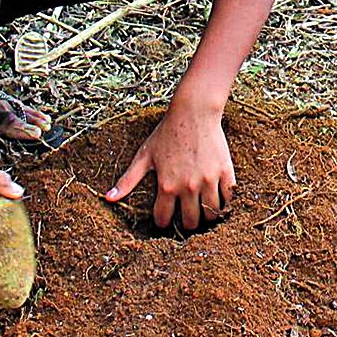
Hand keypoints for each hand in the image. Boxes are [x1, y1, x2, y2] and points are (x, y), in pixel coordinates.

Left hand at [105, 101, 235, 230]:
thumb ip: (128, 179)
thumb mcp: (145, 156)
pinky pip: (228, 198)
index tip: (164, 219)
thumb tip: (109, 198)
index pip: (164, 219)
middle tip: (186, 218)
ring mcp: (208, 180)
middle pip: (190, 221)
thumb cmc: (166, 133)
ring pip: (211, 214)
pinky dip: (225, 204)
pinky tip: (219, 201)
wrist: (193, 113)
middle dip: (186, 223)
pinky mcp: (224, 172)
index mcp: (166, 185)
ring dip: (206, 216)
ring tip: (202, 211)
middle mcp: (188, 187)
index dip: (162, 222)